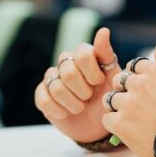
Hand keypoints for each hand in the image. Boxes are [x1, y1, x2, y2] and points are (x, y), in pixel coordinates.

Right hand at [34, 27, 119, 143]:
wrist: (98, 126)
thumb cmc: (107, 98)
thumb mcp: (113, 77)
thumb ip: (106, 54)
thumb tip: (104, 30)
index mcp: (83, 55)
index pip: (82, 55)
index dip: (92, 73)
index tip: (99, 83)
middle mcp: (65, 62)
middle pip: (69, 72)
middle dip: (83, 91)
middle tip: (89, 97)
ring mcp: (52, 78)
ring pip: (56, 88)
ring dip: (73, 104)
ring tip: (80, 107)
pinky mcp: (42, 95)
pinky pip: (44, 100)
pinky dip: (59, 111)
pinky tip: (67, 113)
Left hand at [101, 42, 155, 156]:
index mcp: (155, 71)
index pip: (134, 65)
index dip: (136, 76)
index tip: (141, 87)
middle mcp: (139, 83)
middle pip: (119, 80)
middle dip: (124, 90)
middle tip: (136, 105)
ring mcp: (128, 103)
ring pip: (111, 99)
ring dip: (118, 108)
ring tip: (132, 119)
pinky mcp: (119, 122)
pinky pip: (107, 118)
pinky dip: (114, 125)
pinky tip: (127, 130)